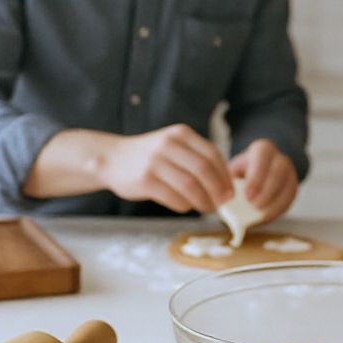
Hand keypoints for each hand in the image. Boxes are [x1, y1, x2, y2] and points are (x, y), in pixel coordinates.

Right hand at [100, 125, 232, 212]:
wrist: (112, 158)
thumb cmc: (150, 157)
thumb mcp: (173, 146)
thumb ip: (197, 158)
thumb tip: (225, 185)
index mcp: (181, 134)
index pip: (212, 154)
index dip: (225, 176)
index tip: (230, 191)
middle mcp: (168, 144)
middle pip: (204, 170)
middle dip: (217, 191)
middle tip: (221, 203)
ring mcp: (155, 162)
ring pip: (190, 186)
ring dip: (203, 201)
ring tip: (206, 208)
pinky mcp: (145, 180)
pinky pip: (174, 198)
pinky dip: (185, 206)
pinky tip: (185, 206)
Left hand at [229, 138, 297, 222]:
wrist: (256, 174)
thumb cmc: (241, 174)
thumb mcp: (233, 172)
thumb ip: (231, 183)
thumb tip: (226, 202)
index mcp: (262, 149)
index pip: (262, 157)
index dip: (256, 176)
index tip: (247, 195)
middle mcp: (279, 158)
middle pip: (278, 171)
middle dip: (266, 190)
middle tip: (253, 205)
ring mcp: (289, 172)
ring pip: (287, 186)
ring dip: (273, 202)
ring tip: (259, 213)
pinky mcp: (293, 187)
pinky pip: (289, 198)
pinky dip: (278, 209)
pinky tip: (266, 217)